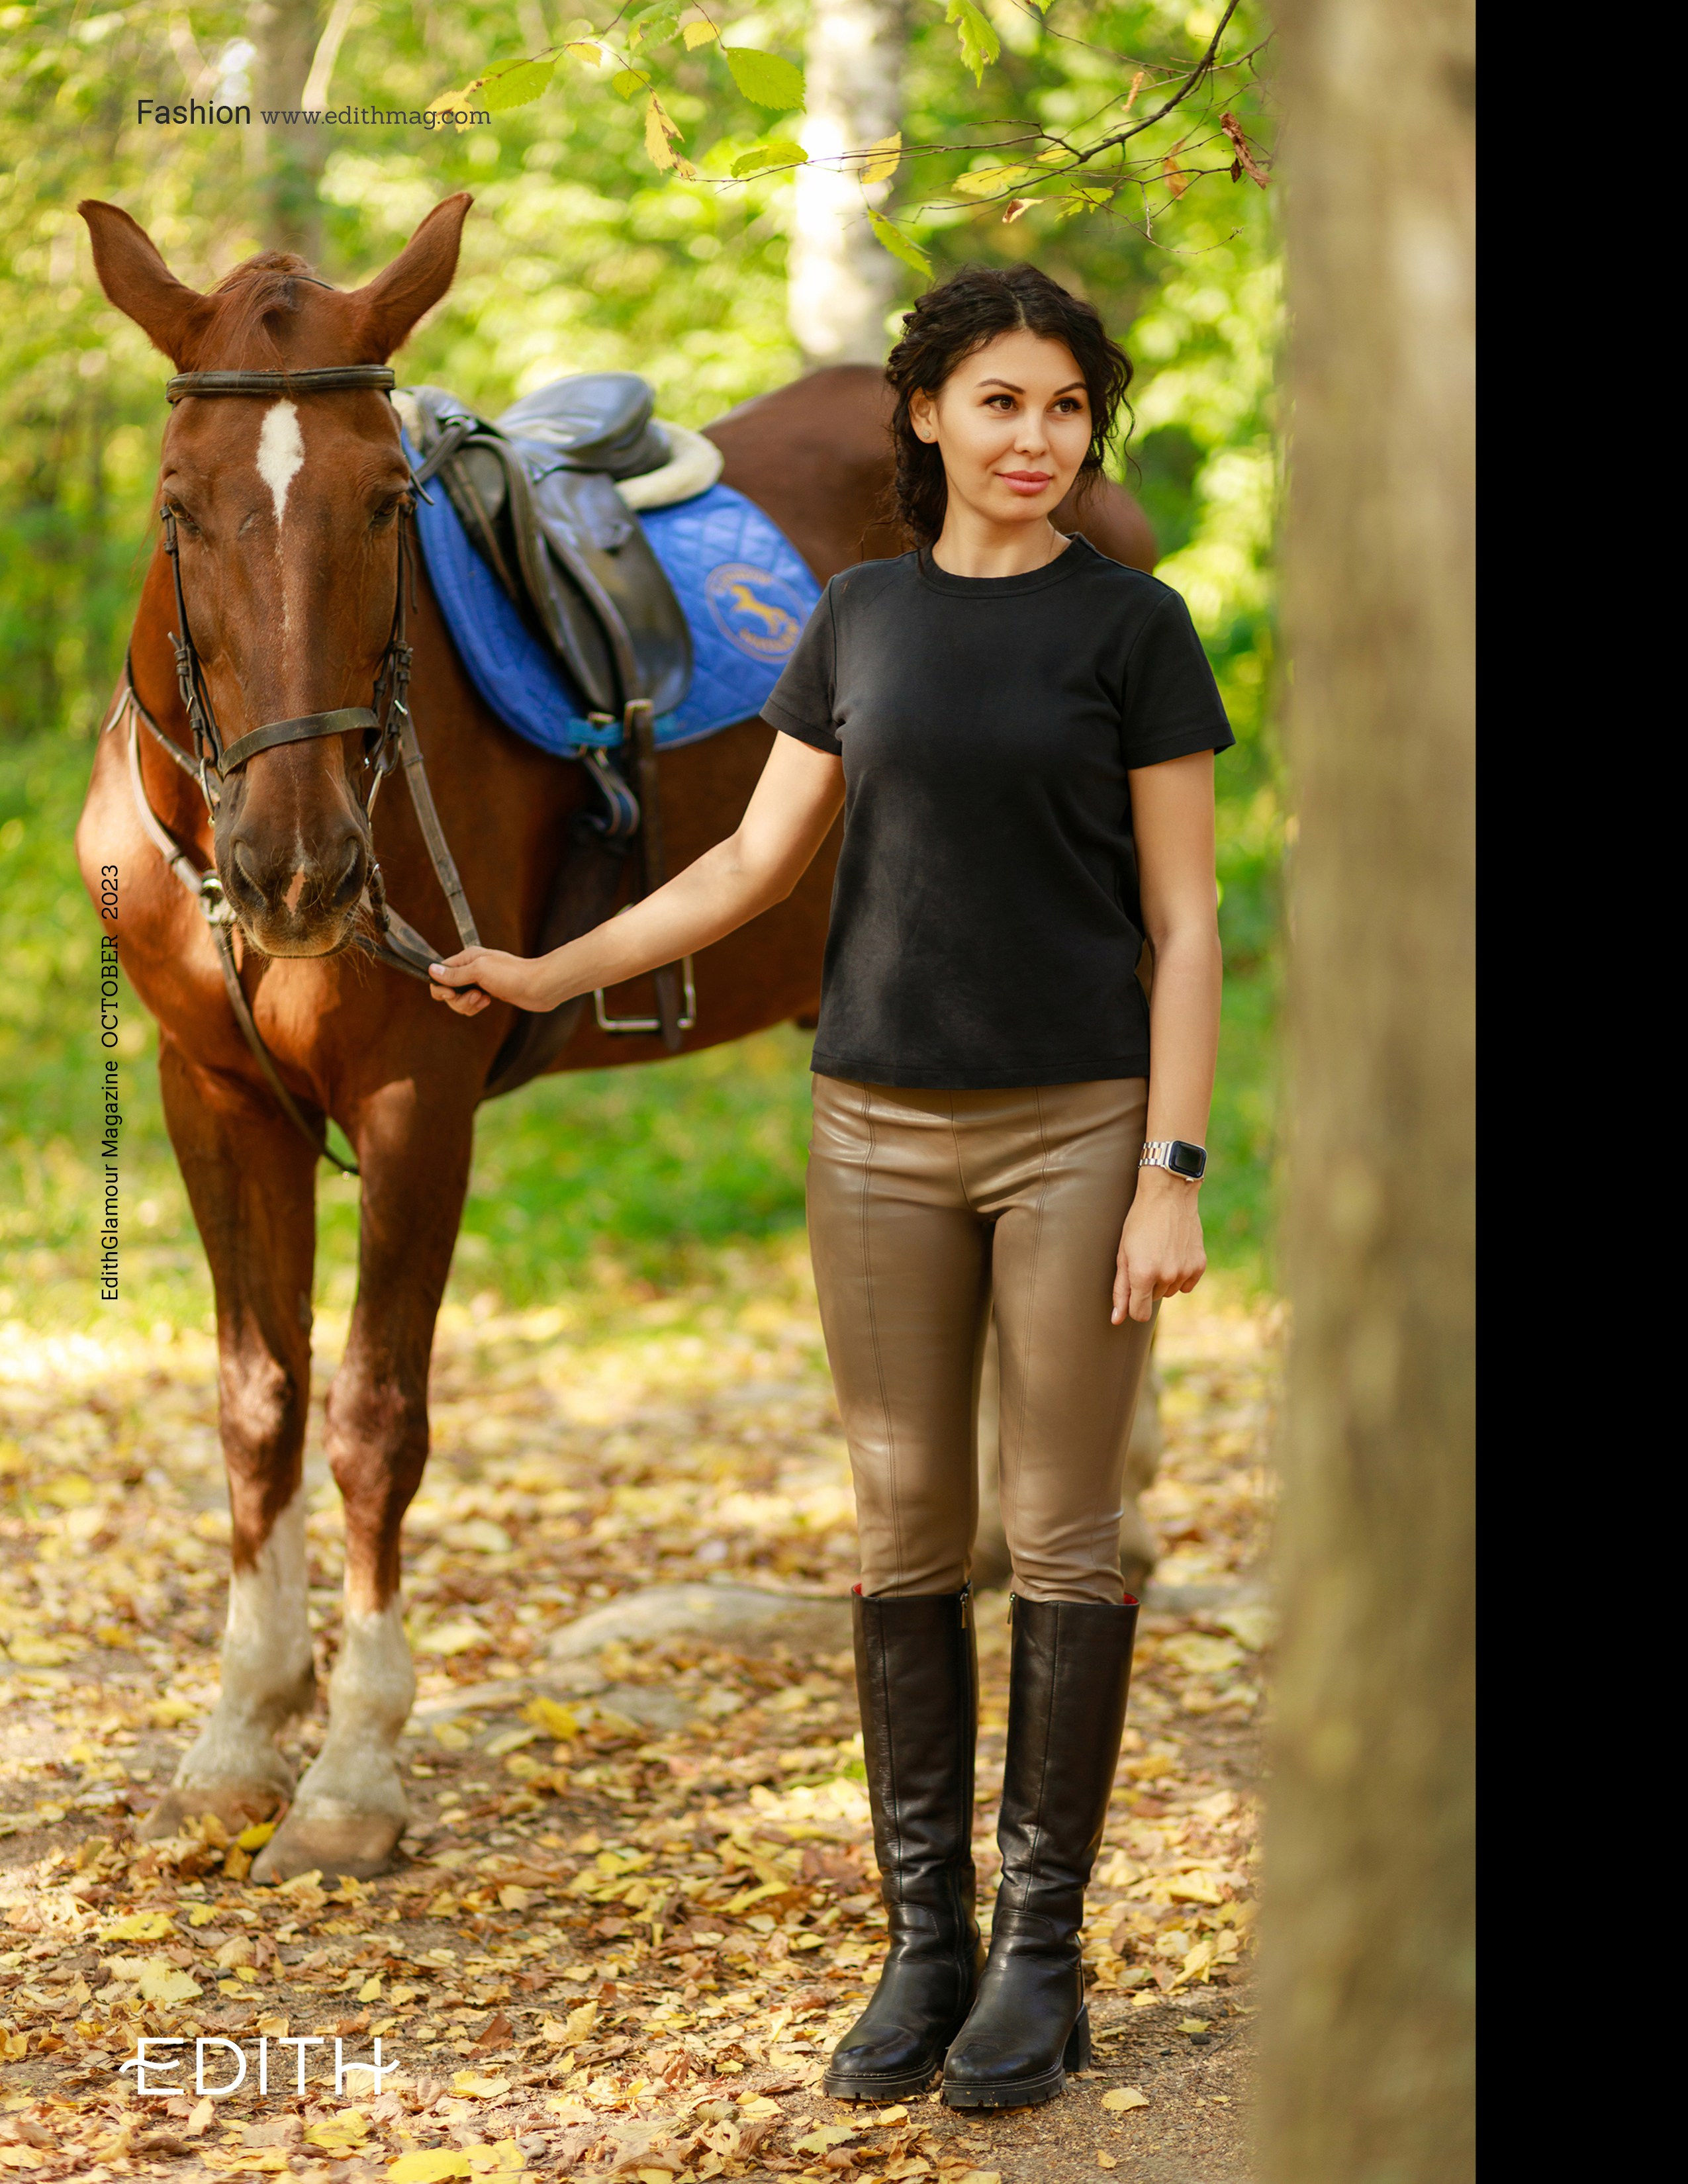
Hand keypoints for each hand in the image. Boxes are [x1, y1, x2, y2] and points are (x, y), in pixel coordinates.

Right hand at [428, 947, 548, 1015]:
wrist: (540, 986)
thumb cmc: (513, 975)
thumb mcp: (480, 971)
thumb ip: (455, 974)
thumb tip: (431, 971)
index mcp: (467, 958)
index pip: (440, 973)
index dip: (442, 987)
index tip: (452, 994)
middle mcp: (471, 968)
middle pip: (448, 990)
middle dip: (458, 999)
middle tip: (476, 997)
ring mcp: (480, 982)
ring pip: (460, 1000)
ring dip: (468, 1004)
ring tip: (483, 1000)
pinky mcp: (489, 993)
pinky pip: (472, 1004)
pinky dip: (476, 1007)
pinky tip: (488, 1002)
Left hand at [1113, 1167, 1206, 1324]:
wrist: (1168, 1196)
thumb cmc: (1139, 1222)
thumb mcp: (1123, 1254)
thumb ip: (1121, 1289)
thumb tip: (1117, 1319)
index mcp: (1142, 1275)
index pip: (1139, 1314)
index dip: (1133, 1307)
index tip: (1132, 1296)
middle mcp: (1166, 1276)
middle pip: (1154, 1299)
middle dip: (1147, 1285)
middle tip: (1145, 1258)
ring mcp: (1185, 1271)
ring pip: (1170, 1291)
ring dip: (1164, 1279)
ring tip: (1160, 1253)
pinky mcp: (1199, 1265)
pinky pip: (1187, 1285)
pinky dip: (1180, 1275)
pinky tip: (1175, 1254)